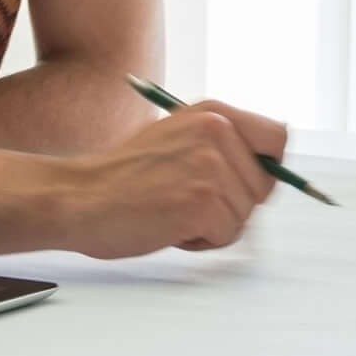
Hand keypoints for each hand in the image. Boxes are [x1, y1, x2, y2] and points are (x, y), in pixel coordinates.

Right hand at [51, 102, 278, 255]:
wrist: (78, 197)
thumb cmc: (123, 177)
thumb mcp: (178, 138)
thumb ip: (221, 146)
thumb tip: (272, 171)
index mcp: (214, 112)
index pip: (278, 138)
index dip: (267, 169)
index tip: (244, 184)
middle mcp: (217, 132)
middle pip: (265, 187)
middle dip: (234, 205)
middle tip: (187, 201)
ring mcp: (210, 167)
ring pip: (245, 216)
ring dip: (213, 226)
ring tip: (172, 212)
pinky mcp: (202, 202)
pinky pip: (227, 236)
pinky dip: (201, 243)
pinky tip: (169, 228)